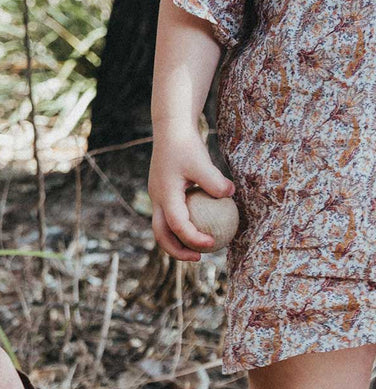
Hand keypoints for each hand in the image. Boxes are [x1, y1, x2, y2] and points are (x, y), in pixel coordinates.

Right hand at [148, 124, 234, 261]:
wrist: (170, 131)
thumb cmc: (186, 145)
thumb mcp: (202, 161)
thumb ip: (214, 180)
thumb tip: (230, 194)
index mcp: (165, 195)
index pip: (177, 225)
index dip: (193, 238)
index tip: (212, 243)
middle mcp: (158, 200)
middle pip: (162, 235)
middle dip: (178, 251)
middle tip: (199, 257)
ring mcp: (158, 199)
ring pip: (163, 229)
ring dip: (178, 242)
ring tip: (200, 247)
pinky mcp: (163, 195)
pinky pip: (171, 217)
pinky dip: (182, 227)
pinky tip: (202, 225)